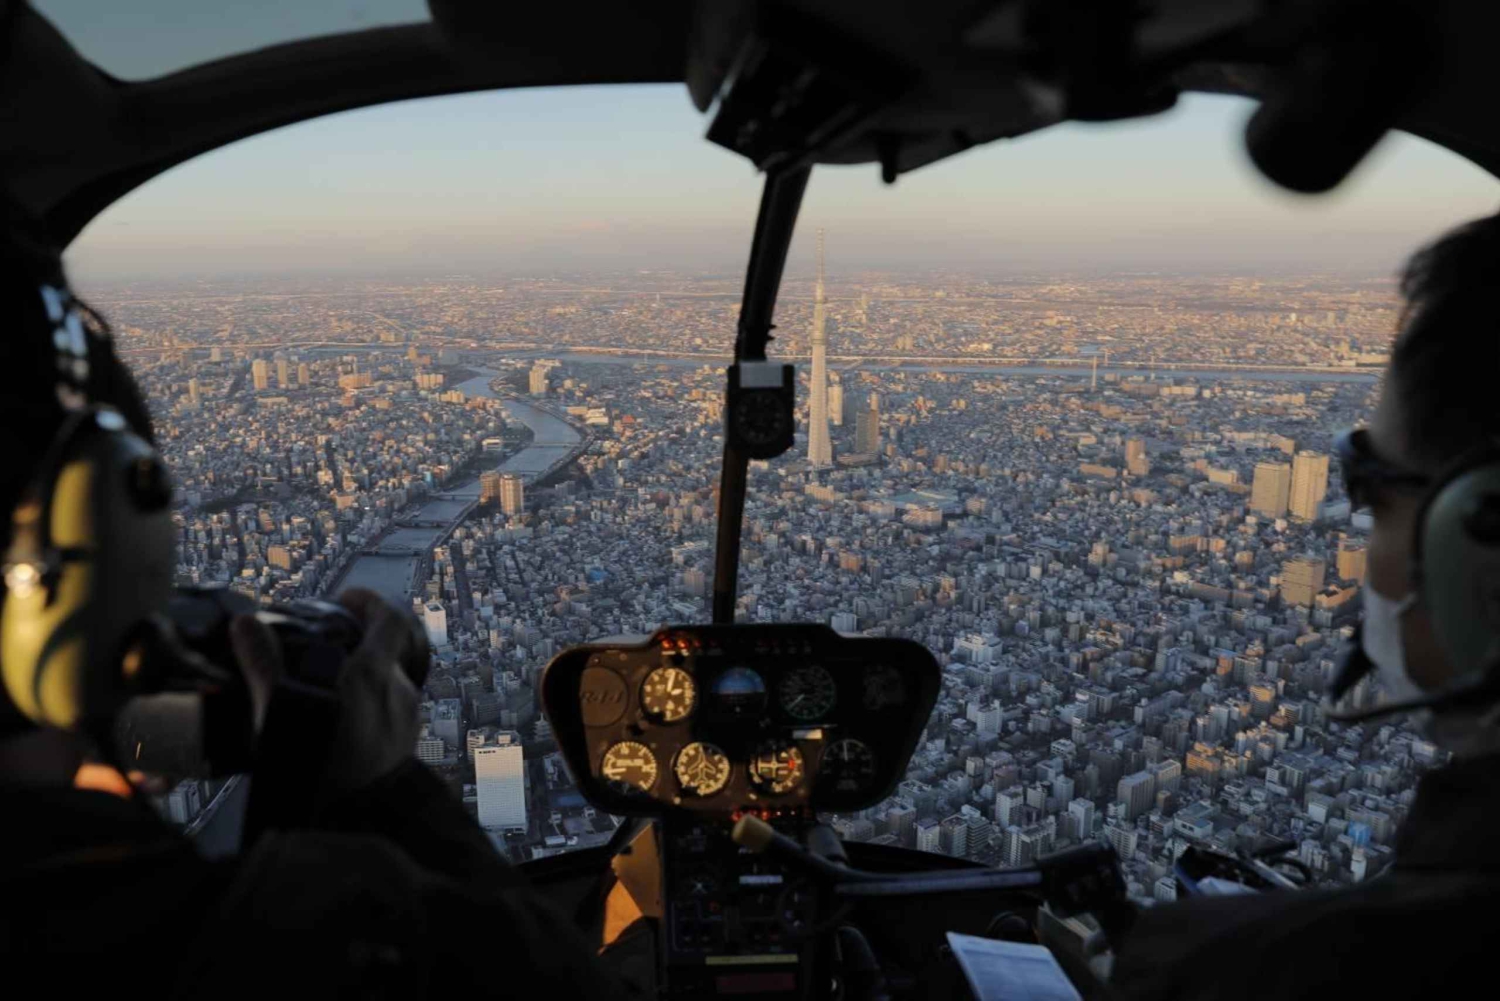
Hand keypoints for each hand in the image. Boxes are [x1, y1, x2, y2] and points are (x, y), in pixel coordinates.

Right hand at [230, 588, 420, 792]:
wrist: (357, 820)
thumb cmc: (321, 770)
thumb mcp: (283, 713)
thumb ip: (263, 665)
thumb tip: (246, 625)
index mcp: (375, 676)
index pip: (389, 618)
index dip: (369, 602)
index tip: (345, 600)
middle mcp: (398, 693)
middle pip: (386, 651)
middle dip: (357, 643)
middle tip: (326, 646)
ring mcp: (406, 720)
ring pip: (387, 683)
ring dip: (361, 677)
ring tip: (325, 687)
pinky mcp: (404, 745)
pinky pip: (389, 712)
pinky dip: (367, 705)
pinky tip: (338, 722)